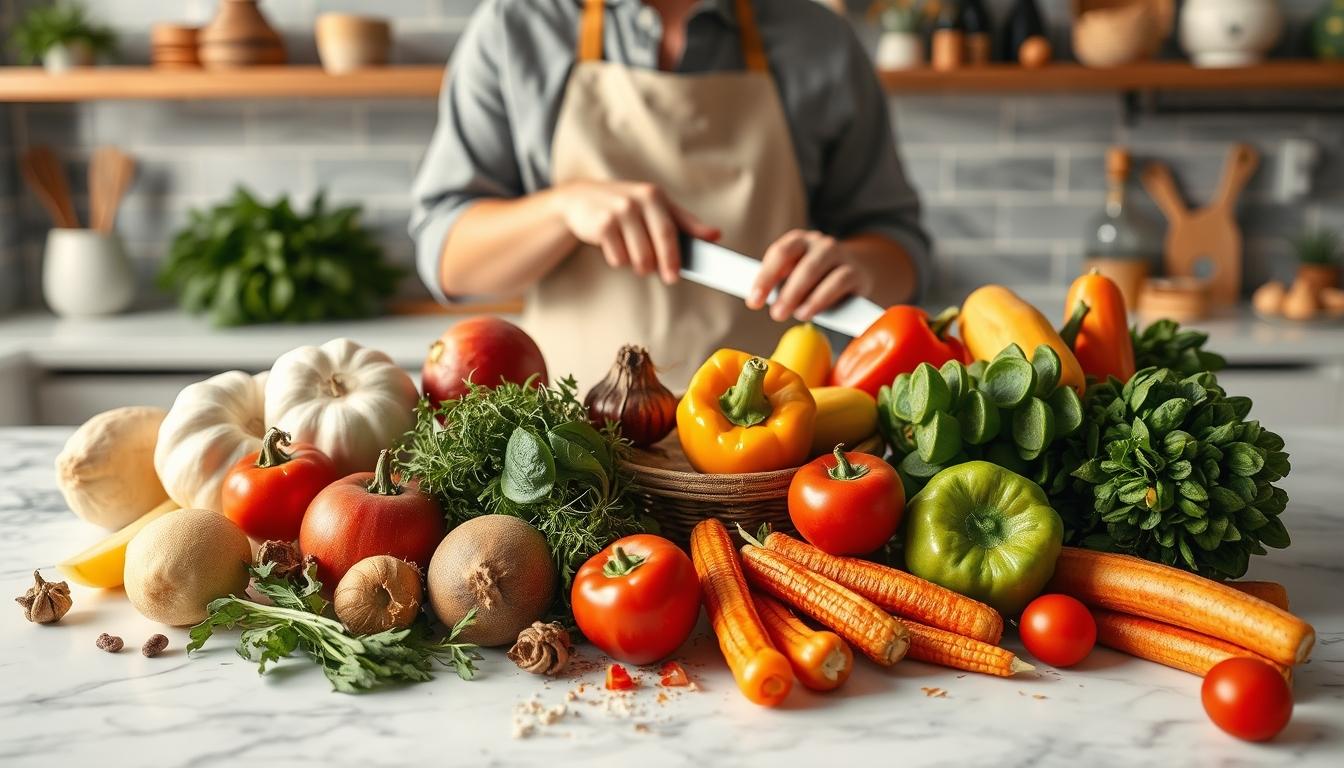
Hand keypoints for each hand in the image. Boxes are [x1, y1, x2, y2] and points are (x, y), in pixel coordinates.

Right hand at [554, 180, 719, 283]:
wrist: (582, 199)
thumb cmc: (628, 207)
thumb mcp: (657, 208)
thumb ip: (686, 223)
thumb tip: (715, 235)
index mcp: (655, 196)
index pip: (673, 230)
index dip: (679, 254)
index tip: (683, 273)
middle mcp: (638, 200)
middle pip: (658, 244)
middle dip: (666, 265)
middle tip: (670, 278)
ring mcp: (619, 211)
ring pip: (639, 256)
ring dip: (640, 265)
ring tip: (636, 257)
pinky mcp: (602, 224)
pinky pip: (618, 257)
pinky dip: (619, 260)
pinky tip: (615, 247)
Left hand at [749, 229, 874, 322]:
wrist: (857, 272)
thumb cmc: (816, 279)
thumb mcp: (795, 278)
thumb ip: (779, 285)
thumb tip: (757, 300)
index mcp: (799, 241)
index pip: (779, 254)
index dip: (765, 278)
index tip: (754, 302)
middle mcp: (820, 244)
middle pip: (800, 264)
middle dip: (787, 292)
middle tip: (776, 314)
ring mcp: (840, 255)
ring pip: (818, 271)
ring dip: (805, 296)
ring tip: (797, 315)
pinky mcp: (855, 272)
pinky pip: (839, 283)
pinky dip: (823, 298)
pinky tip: (812, 312)